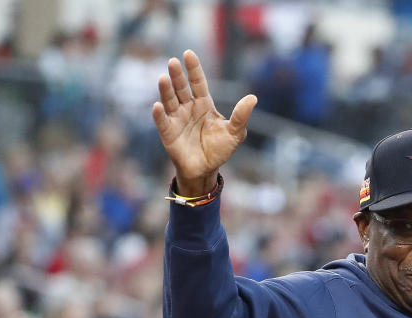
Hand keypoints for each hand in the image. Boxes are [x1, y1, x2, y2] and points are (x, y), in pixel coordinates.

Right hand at [152, 49, 256, 195]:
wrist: (207, 170)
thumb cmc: (220, 149)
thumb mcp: (235, 133)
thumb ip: (241, 116)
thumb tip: (253, 98)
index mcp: (204, 104)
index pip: (198, 83)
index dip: (193, 69)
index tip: (188, 54)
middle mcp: (188, 108)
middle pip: (181, 88)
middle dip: (178, 75)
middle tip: (173, 62)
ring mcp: (176, 119)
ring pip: (170, 100)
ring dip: (166, 90)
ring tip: (163, 78)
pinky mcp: (168, 133)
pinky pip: (162, 122)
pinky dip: (160, 114)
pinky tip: (158, 106)